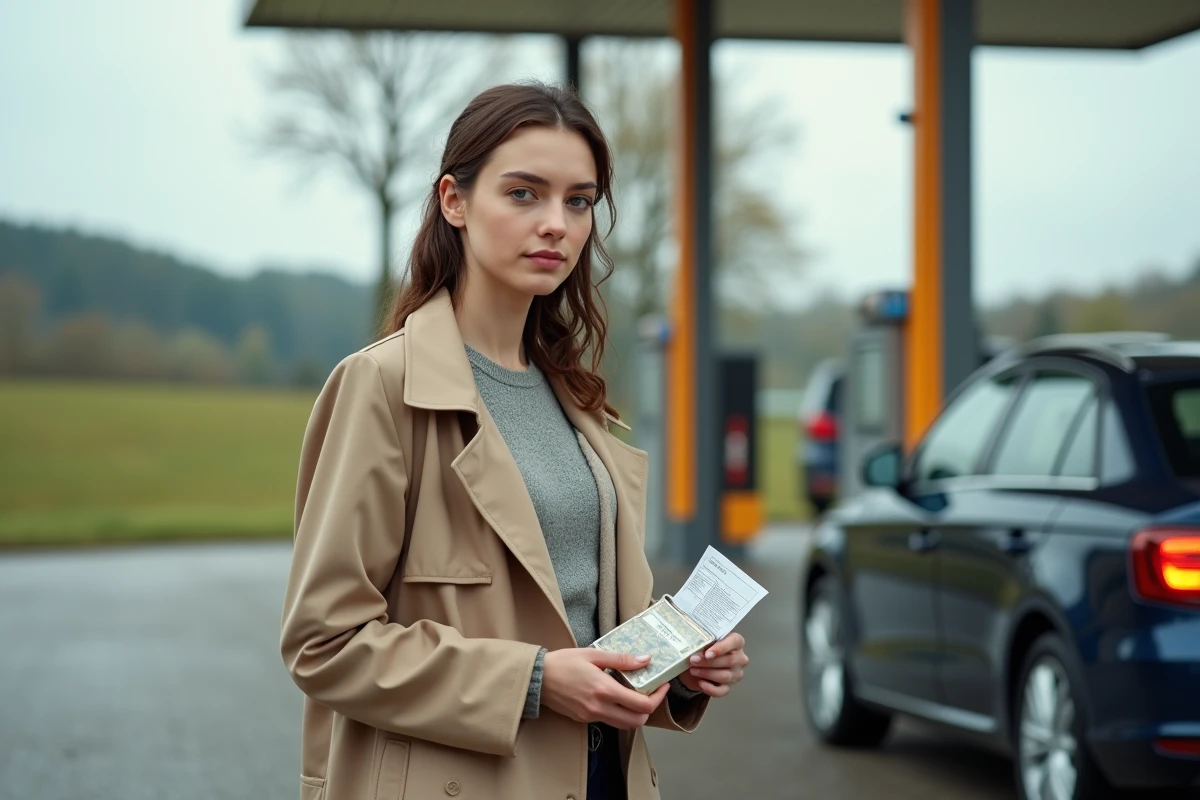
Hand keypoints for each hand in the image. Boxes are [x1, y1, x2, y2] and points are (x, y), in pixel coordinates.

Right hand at [541, 648, 670, 728]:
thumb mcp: (593, 654)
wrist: (537, 678)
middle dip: (650, 709)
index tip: (662, 685)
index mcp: (604, 690)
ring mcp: (591, 716)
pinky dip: (619, 713)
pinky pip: (609, 721)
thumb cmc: (563, 663)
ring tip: (636, 695)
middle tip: (652, 693)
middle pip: (637, 722)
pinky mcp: (584, 719)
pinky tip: (617, 697)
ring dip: (635, 714)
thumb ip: (621, 659)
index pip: (641, 705)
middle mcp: (599, 707)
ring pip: (624, 725)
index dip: (658, 697)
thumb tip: (645, 660)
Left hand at [677, 632, 747, 697]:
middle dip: (709, 662)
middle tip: (693, 660)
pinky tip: (700, 683)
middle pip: (729, 660)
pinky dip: (710, 688)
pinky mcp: (728, 687)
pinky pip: (721, 691)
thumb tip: (694, 645)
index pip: (735, 642)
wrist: (695, 664)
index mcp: (736, 642)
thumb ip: (702, 640)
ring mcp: (735, 674)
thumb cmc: (703, 647)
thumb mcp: (702, 640)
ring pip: (725, 676)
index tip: (707, 653)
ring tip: (693, 670)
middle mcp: (739, 658)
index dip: (721, 648)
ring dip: (707, 673)